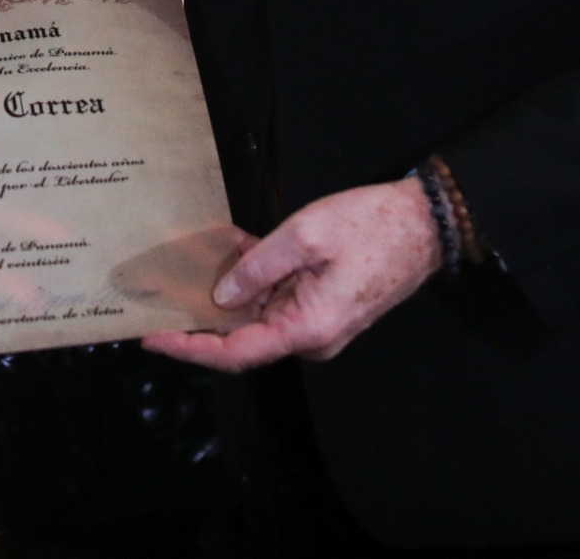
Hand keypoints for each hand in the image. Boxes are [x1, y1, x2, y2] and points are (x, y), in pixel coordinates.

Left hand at [142, 179, 439, 370]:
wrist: (426, 224)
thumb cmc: (371, 227)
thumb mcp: (304, 236)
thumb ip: (258, 267)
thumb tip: (222, 295)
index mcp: (307, 329)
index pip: (236, 354)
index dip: (191, 349)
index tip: (153, 338)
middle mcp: (311, 338)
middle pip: (242, 337)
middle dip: (202, 315)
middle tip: (160, 293)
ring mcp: (318, 323)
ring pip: (258, 315)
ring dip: (227, 290)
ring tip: (191, 261)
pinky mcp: (323, 306)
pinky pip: (279, 299)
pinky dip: (254, 278)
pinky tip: (232, 247)